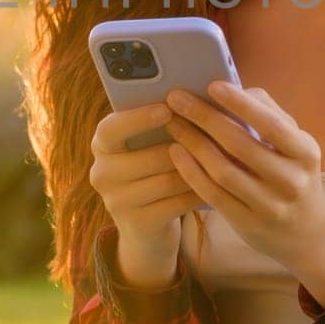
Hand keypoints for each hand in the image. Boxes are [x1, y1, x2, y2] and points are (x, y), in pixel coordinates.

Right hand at [88, 100, 204, 250]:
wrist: (145, 226)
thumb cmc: (153, 169)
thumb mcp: (147, 145)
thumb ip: (160, 123)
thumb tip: (191, 98)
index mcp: (102, 145)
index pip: (111, 129)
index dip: (138, 119)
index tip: (167, 109)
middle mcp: (102, 173)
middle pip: (149, 157)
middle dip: (185, 147)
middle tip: (215, 136)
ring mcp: (116, 202)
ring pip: (167, 181)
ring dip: (197, 170)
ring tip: (222, 159)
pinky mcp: (137, 224)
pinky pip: (177, 204)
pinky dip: (199, 193)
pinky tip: (217, 185)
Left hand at [164, 81, 324, 268]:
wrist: (307, 233)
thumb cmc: (293, 174)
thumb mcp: (295, 145)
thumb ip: (271, 115)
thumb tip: (239, 90)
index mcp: (305, 153)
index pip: (271, 124)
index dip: (241, 104)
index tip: (212, 85)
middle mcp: (290, 180)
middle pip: (240, 144)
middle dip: (204, 117)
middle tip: (176, 99)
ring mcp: (269, 206)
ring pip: (222, 170)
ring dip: (192, 142)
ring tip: (172, 123)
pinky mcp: (248, 224)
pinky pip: (212, 194)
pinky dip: (191, 171)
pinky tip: (176, 153)